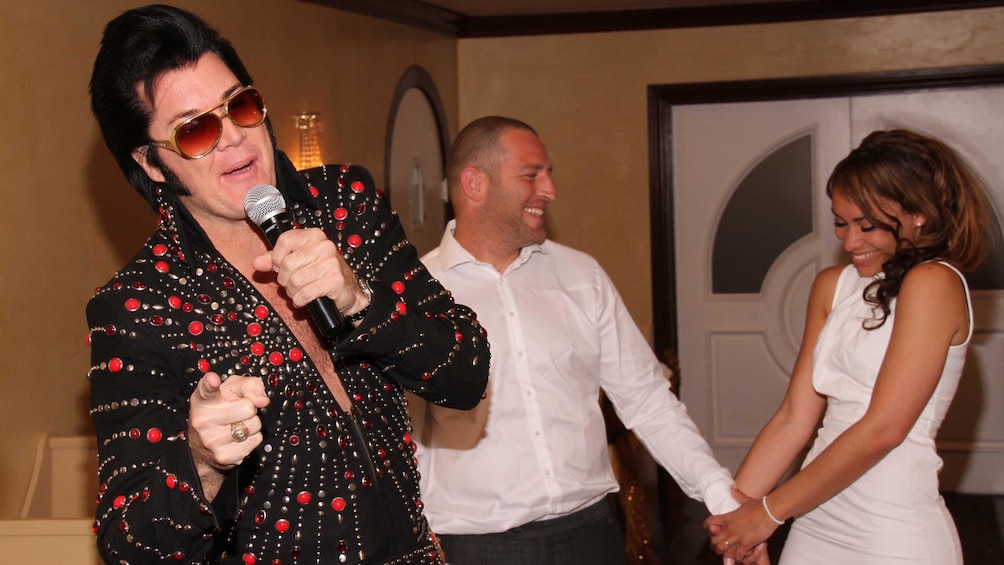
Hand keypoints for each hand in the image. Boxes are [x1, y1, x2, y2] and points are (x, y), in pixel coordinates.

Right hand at [188, 373, 269, 487]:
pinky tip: (237, 437)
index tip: (213, 380)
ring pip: (254, 425)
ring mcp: (212, 440)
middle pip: (248, 407)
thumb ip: (249, 385)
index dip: (210, 384)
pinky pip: (255, 440)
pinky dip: (252, 438)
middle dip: (249, 409)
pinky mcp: (224, 456)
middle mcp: (203, 420)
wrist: (204, 446)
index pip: (206, 389)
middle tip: (236, 412)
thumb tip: (262, 400)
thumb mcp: (232, 390)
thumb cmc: (221, 411)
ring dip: (251, 424)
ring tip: (235, 425)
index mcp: (203, 400)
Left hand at [252, 228, 368, 313]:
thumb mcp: (299, 262)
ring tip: (299, 291)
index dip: (277, 257)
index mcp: (314, 236)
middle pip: (287, 264)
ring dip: (293, 291)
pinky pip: (306, 292)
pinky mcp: (335, 280)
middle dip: (284, 279)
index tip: (280, 266)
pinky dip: (301, 299)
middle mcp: (324, 246)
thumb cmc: (323, 274)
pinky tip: (305, 298)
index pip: (285, 240)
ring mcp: (331, 263)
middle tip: (292, 283)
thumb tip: (258, 262)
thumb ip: (276, 260)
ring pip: (295, 280)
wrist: (348, 290)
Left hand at [704, 487, 775, 563]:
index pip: (709, 522)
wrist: (768, 511)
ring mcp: (737, 537)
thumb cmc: (758, 505)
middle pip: (714, 540)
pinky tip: (740, 556)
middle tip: (716, 546)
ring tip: (726, 554)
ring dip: (723, 552)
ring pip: (722, 549)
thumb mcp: (745, 499)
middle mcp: (729, 528)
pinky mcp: (746, 544)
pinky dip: (738, 557)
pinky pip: (737, 555)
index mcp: (727, 518)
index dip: (707, 526)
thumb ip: (737, 494)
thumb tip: (733, 486)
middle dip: (714, 545)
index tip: (709, 528)